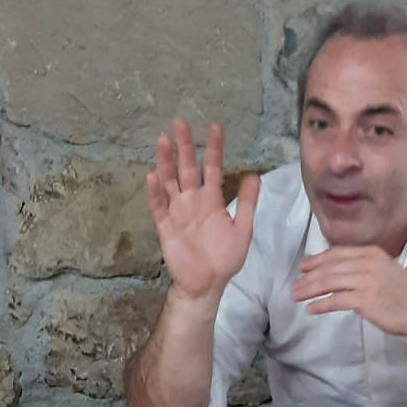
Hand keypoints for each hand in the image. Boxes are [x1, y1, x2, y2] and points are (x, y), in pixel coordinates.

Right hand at [146, 120, 260, 303]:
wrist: (207, 285)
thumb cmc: (224, 259)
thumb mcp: (243, 230)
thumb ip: (247, 204)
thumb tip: (253, 175)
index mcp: (211, 199)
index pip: (211, 167)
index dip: (213, 148)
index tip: (215, 127)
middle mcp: (192, 200)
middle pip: (186, 167)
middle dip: (183, 145)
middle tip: (180, 122)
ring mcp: (177, 211)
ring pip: (169, 180)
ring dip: (165, 161)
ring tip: (163, 140)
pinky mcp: (165, 226)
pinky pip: (158, 206)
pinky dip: (154, 192)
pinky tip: (152, 175)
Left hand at [290, 248, 406, 341]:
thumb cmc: (406, 294)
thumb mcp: (385, 270)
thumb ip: (363, 268)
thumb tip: (338, 273)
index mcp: (371, 253)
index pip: (337, 253)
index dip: (316, 260)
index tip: (303, 267)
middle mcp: (367, 263)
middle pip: (330, 267)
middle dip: (308, 277)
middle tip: (294, 285)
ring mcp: (366, 281)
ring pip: (329, 282)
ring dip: (309, 289)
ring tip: (296, 296)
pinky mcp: (366, 300)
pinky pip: (336, 300)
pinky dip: (321, 304)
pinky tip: (311, 309)